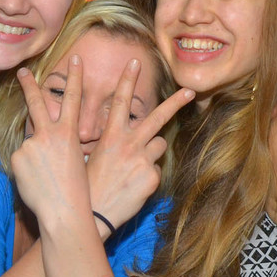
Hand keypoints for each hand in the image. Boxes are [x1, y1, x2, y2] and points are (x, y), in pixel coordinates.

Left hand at [11, 57, 90, 223]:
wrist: (63, 211)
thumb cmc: (78, 191)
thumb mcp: (78, 162)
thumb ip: (63, 145)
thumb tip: (46, 140)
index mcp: (69, 134)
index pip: (72, 99)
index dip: (75, 78)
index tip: (75, 60)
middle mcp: (47, 135)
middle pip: (38, 104)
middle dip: (30, 85)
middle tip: (22, 70)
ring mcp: (30, 145)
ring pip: (30, 144)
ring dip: (35, 158)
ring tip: (45, 176)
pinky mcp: (17, 158)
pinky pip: (21, 160)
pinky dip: (27, 170)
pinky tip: (36, 183)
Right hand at [85, 59, 193, 228]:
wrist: (92, 214)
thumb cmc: (86, 186)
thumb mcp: (89, 157)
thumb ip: (108, 144)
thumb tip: (119, 140)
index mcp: (110, 136)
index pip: (120, 101)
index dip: (128, 80)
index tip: (135, 62)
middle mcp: (129, 144)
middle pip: (157, 117)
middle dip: (175, 102)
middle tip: (190, 90)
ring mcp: (142, 160)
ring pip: (159, 146)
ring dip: (151, 153)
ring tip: (132, 169)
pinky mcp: (152, 177)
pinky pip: (156, 171)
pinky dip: (148, 178)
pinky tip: (133, 188)